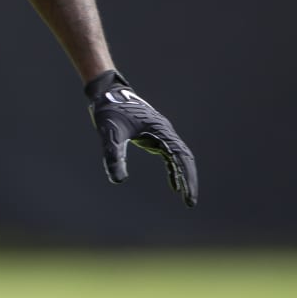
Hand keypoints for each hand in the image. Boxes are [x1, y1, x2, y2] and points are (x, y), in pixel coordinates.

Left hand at [85, 70, 197, 206]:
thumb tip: (118, 180)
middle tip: (190, 202)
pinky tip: (174, 185)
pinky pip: (169, 155)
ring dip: (182, 176)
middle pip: (184, 158)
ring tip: (185, 197)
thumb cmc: (109, 111)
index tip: (188, 196)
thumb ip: (113, 155)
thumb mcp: (109, 133)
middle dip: (189, 179)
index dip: (187, 176)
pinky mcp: (154, 136)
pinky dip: (173, 170)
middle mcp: (164, 131)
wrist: (106, 94)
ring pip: (178, 157)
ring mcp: (161, 133)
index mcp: (160, 129)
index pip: (180, 156)